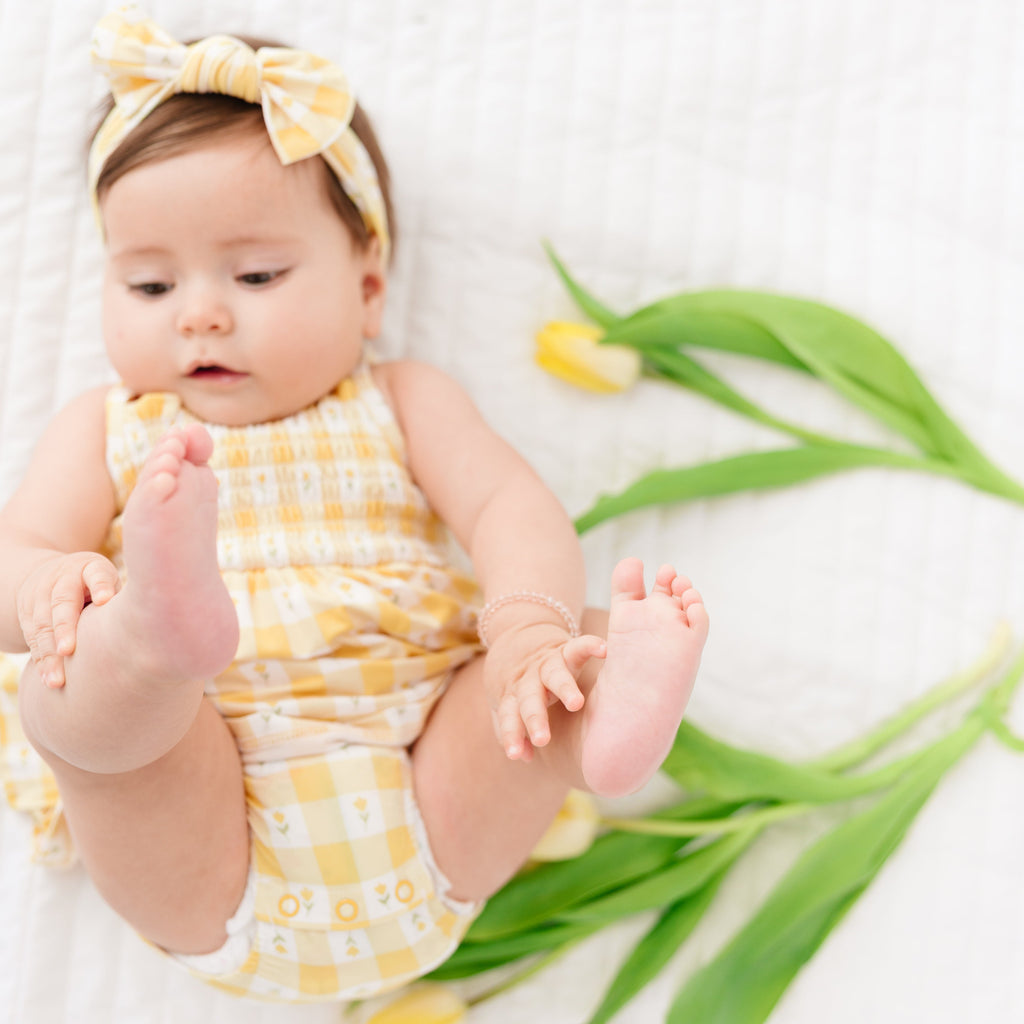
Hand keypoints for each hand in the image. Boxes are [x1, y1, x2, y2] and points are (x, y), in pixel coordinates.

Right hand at [16, 552, 120, 687]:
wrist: (52, 573)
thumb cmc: (98, 586)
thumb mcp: (110, 582)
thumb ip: (121, 602)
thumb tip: (150, 630)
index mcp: (91, 568)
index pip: (96, 574)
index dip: (100, 586)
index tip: (105, 600)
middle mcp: (63, 578)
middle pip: (62, 602)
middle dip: (64, 628)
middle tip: (68, 650)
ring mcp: (41, 594)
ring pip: (42, 624)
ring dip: (48, 654)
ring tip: (56, 679)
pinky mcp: (27, 611)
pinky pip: (31, 637)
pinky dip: (40, 659)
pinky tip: (48, 677)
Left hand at [483, 623, 605, 760]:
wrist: (517, 640)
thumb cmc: (517, 685)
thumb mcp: (508, 706)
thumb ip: (513, 731)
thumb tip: (526, 757)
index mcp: (513, 695)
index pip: (509, 716)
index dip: (511, 735)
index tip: (514, 754)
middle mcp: (529, 680)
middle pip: (530, 699)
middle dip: (535, 719)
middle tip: (542, 740)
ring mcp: (547, 664)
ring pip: (554, 675)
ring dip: (564, 689)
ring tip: (576, 704)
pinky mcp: (565, 650)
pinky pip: (578, 647)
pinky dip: (590, 646)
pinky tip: (604, 650)